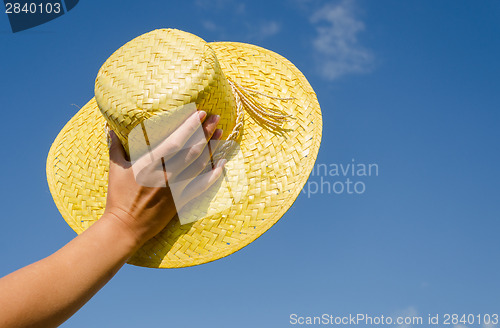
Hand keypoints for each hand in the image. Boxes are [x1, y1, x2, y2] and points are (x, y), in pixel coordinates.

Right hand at [103, 110, 224, 246]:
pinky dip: (215, 174)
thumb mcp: (115, 169)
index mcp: (149, 165)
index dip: (190, 126)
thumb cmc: (118, 197)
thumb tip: (109, 127)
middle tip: (216, 118)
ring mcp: (176, 189)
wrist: (126, 227)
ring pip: (200, 165)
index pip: (175, 141)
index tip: (200, 112)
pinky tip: (223, 162)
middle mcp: (166, 175)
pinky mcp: (182, 201)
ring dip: (212, 147)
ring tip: (220, 132)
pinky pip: (203, 186)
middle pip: (193, 150)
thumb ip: (115, 146)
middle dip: (206, 132)